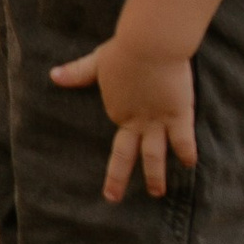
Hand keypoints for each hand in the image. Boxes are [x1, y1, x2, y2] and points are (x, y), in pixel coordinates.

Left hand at [52, 35, 195, 199]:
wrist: (150, 45)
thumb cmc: (124, 50)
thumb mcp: (98, 62)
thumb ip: (78, 72)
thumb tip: (53, 75)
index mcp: (117, 111)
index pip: (118, 135)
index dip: (119, 148)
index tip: (120, 160)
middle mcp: (135, 122)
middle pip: (125, 157)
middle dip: (118, 179)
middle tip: (113, 198)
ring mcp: (156, 122)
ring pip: (155, 156)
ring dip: (155, 176)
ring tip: (157, 192)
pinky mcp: (178, 116)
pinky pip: (183, 141)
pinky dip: (186, 153)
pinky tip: (190, 164)